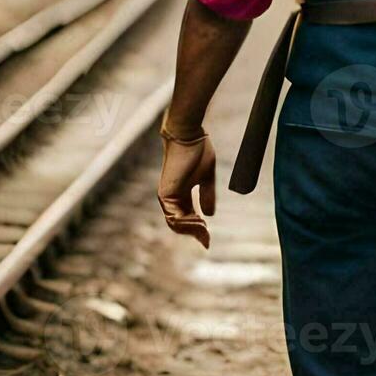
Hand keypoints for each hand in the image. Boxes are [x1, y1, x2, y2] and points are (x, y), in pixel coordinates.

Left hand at [157, 131, 216, 247]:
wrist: (189, 135)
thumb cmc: (198, 150)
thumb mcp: (207, 178)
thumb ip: (207, 196)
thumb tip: (210, 215)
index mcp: (181, 194)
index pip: (187, 218)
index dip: (197, 230)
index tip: (208, 240)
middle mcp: (172, 197)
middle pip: (181, 225)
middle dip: (195, 234)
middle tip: (207, 240)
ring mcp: (167, 196)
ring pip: (176, 224)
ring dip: (191, 230)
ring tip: (204, 230)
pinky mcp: (165, 194)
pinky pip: (173, 217)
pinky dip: (186, 223)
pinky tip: (199, 222)